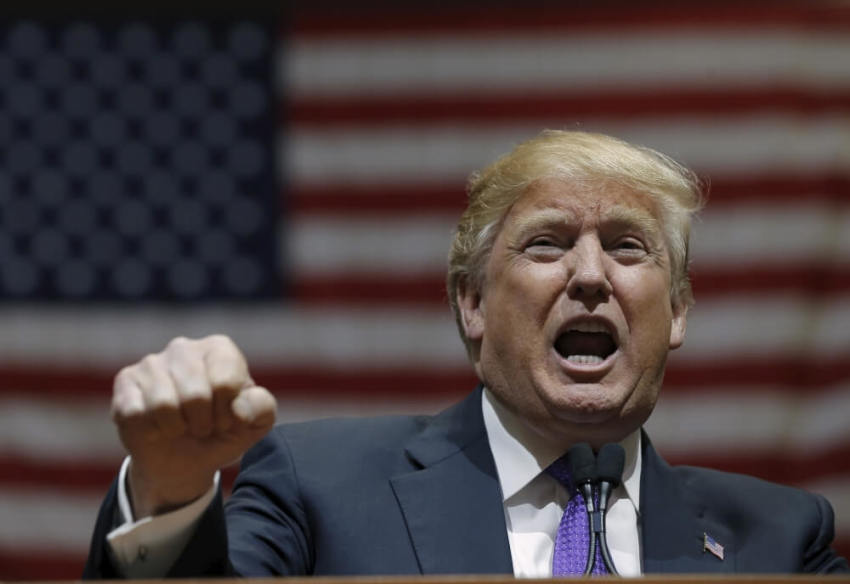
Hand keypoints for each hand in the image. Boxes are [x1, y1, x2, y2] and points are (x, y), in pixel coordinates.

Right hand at [111, 334, 276, 516]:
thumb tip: (240, 407)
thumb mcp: (254, 424)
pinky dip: (151, 431)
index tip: (226, 419)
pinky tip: (156, 426)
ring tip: (180, 426)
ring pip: (164, 404)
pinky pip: (135, 412)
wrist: (184, 459)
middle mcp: (184, 347)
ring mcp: (151, 362)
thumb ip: (262, 408)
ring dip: (176, 429)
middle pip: (196, 394)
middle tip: (202, 427)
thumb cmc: (222, 432)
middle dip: (203, 423)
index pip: (226, 383)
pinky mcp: (125, 382)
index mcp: (220, 349)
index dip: (228, 413)